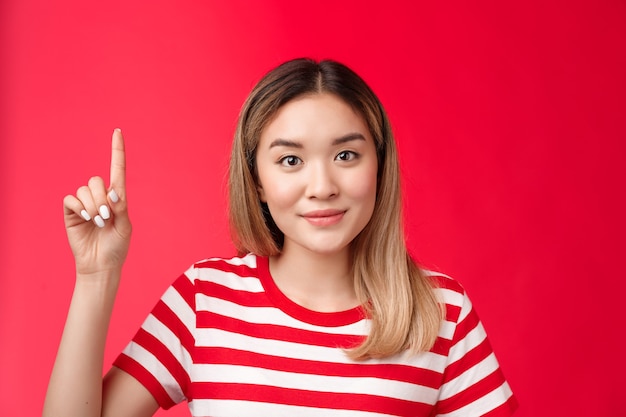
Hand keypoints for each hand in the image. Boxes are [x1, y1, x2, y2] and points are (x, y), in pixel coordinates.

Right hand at [63, 129, 131, 274]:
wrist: (101, 264)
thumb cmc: (117, 246)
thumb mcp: (125, 226)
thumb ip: (121, 207)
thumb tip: (113, 192)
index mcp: (117, 198)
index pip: (117, 169)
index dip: (117, 150)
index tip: (117, 131)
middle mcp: (100, 197)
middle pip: (96, 180)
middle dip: (102, 199)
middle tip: (106, 218)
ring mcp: (84, 204)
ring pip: (84, 190)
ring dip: (92, 206)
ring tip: (98, 222)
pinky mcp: (71, 212)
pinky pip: (71, 199)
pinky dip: (79, 208)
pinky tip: (85, 219)